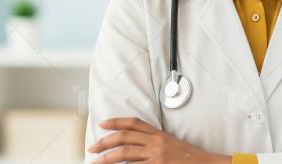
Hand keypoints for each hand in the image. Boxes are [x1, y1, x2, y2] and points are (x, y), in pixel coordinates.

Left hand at [87, 117, 229, 163]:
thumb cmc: (190, 157)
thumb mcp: (171, 144)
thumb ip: (154, 142)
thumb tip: (135, 145)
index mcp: (158, 134)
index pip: (133, 123)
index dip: (116, 122)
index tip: (102, 124)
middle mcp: (155, 143)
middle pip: (124, 138)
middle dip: (105, 142)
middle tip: (92, 148)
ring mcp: (156, 156)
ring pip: (125, 154)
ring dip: (107, 158)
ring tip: (96, 163)